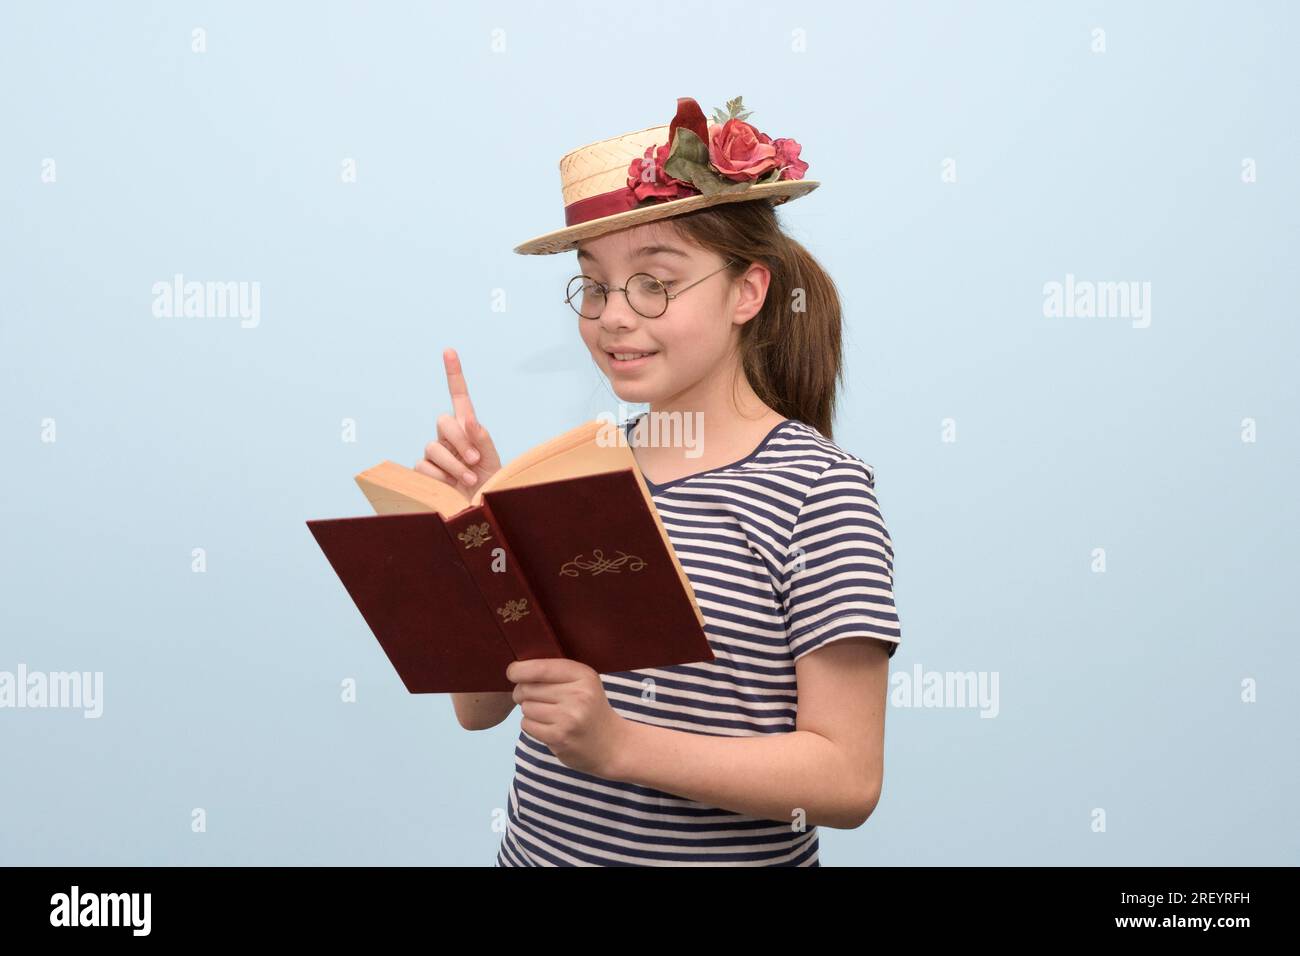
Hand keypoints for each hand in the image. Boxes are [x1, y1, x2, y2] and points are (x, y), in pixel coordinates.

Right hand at [416, 348, 501, 490]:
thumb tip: (469, 419)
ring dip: (454, 464)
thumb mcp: (493, 460)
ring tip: (469, 478)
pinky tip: (450, 487)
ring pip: (433, 448)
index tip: (449, 351)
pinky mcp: (422, 470)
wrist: (480, 508)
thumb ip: (483, 438)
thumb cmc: (489, 483)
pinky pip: (424, 467)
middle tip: (474, 459)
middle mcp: (448, 437)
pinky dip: (441, 478)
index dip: (454, 374)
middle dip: (459, 440)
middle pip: (443, 422)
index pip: (459, 396)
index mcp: (467, 428)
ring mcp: (434, 453)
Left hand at [507, 658, 629, 777]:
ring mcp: (569, 717)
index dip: (519, 670)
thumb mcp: (583, 683)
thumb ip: (555, 673)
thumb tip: (515, 669)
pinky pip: (527, 725)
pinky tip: (548, 727)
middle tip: (535, 698)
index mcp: (583, 675)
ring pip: (526, 707)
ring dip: (529, 711)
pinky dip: (531, 726)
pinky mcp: (560, 737)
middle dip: (523, 693)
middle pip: (527, 688)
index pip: (541, 668)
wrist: (612, 745)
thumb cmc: (590, 709)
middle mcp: (578, 694)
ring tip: (547, 714)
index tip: (513, 672)